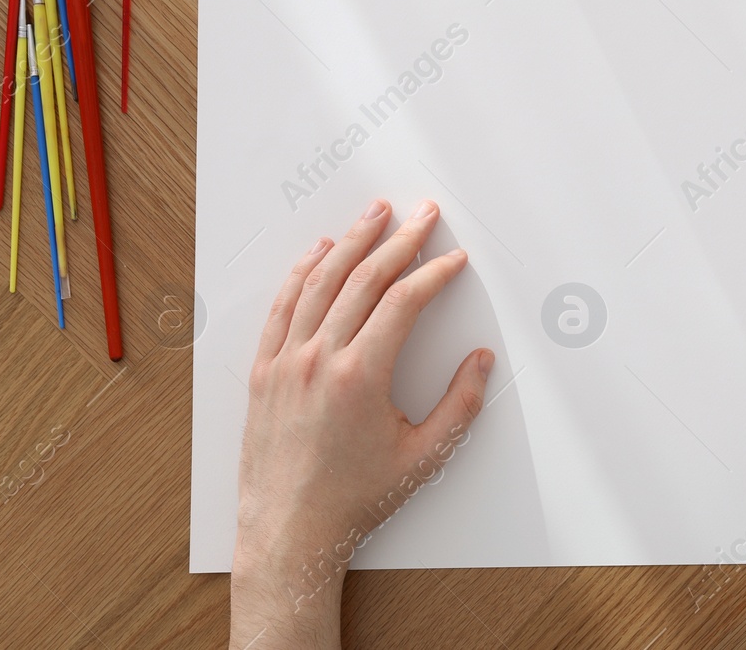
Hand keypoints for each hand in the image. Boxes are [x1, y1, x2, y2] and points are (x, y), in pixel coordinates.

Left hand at [230, 199, 493, 649]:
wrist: (289, 531)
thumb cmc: (355, 499)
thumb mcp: (424, 456)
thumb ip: (461, 404)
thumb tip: (481, 360)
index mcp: (361, 376)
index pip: (404, 301)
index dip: (435, 273)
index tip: (455, 260)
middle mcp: (319, 359)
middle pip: (364, 279)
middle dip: (400, 241)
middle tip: (423, 215)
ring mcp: (286, 362)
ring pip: (321, 282)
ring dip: (352, 241)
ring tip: (375, 214)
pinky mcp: (264, 372)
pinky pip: (283, 306)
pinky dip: (302, 272)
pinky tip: (318, 252)